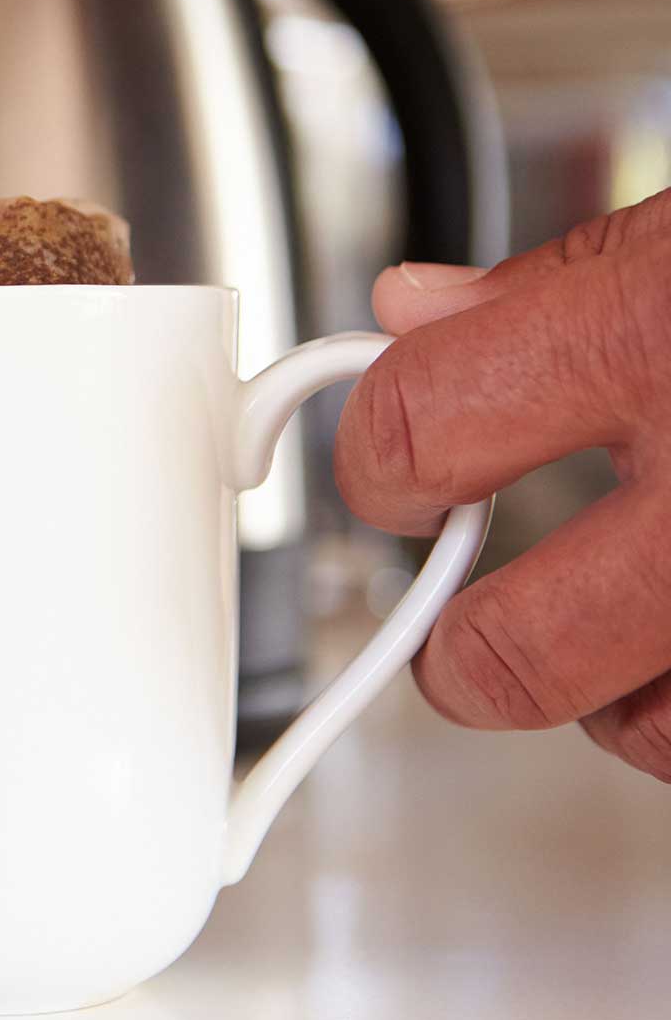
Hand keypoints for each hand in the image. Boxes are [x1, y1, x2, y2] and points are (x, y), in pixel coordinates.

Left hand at [335, 190, 670, 781]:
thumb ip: (559, 282)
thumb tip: (412, 310)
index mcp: (659, 335)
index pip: (418, 427)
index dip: (377, 458)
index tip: (385, 475)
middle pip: (520, 658)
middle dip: (464, 656)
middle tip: (458, 638)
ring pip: (655, 737)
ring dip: (620, 699)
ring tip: (631, 633)